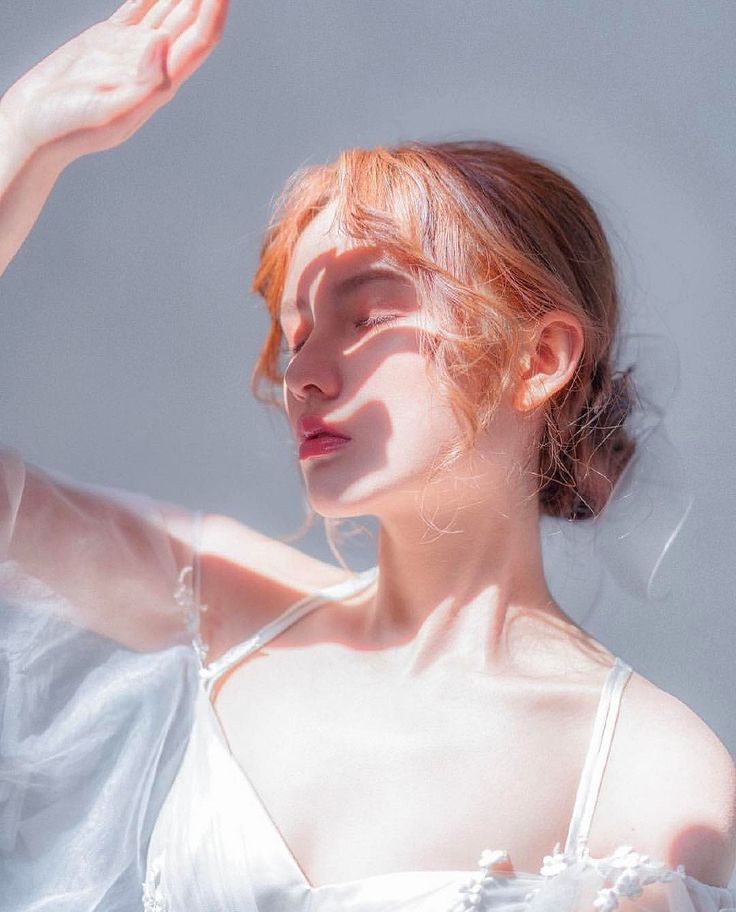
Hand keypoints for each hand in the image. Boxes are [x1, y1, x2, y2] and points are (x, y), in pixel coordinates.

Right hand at [0, 0, 228, 166]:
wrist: (34, 126)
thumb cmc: (68, 128)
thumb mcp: (110, 113)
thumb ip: (143, 84)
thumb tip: (162, 42)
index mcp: (160, 81)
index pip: (199, 40)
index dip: (215, 11)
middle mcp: (152, 63)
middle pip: (190, 21)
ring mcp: (131, 49)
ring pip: (168, 9)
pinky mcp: (109, 39)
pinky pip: (139, 6)